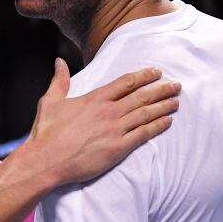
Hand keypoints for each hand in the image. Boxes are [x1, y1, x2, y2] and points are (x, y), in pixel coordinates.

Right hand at [22, 59, 179, 186]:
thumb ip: (59, 81)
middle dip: (161, 89)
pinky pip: (143, 134)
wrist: (46, 160)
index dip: (143, 76)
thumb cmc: (46, 133)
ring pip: (146, 114)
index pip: (125, 82)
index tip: (156, 72)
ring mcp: (115, 129)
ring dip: (163, 106)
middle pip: (141, 96)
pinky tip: (167, 122)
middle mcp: (108, 111)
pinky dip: (157, 126)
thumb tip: (60, 62)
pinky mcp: (118, 148)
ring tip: (176, 101)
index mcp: (94, 98)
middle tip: (176, 85)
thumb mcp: (50, 101)